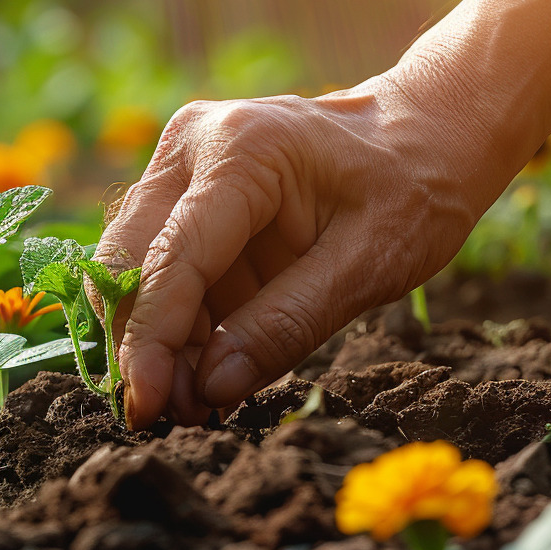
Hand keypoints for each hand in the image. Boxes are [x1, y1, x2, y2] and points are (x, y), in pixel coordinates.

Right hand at [96, 72, 518, 428]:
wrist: (423, 136)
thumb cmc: (412, 189)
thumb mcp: (370, 264)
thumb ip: (287, 325)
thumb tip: (210, 390)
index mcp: (242, 150)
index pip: (172, 258)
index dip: (152, 341)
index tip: (146, 408)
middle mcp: (192, 146)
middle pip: (128, 261)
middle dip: (144, 344)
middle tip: (180, 413)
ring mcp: (180, 166)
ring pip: (132, 270)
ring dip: (156, 340)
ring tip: (202, 398)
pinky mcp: (182, 194)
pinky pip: (158, 270)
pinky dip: (176, 324)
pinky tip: (210, 364)